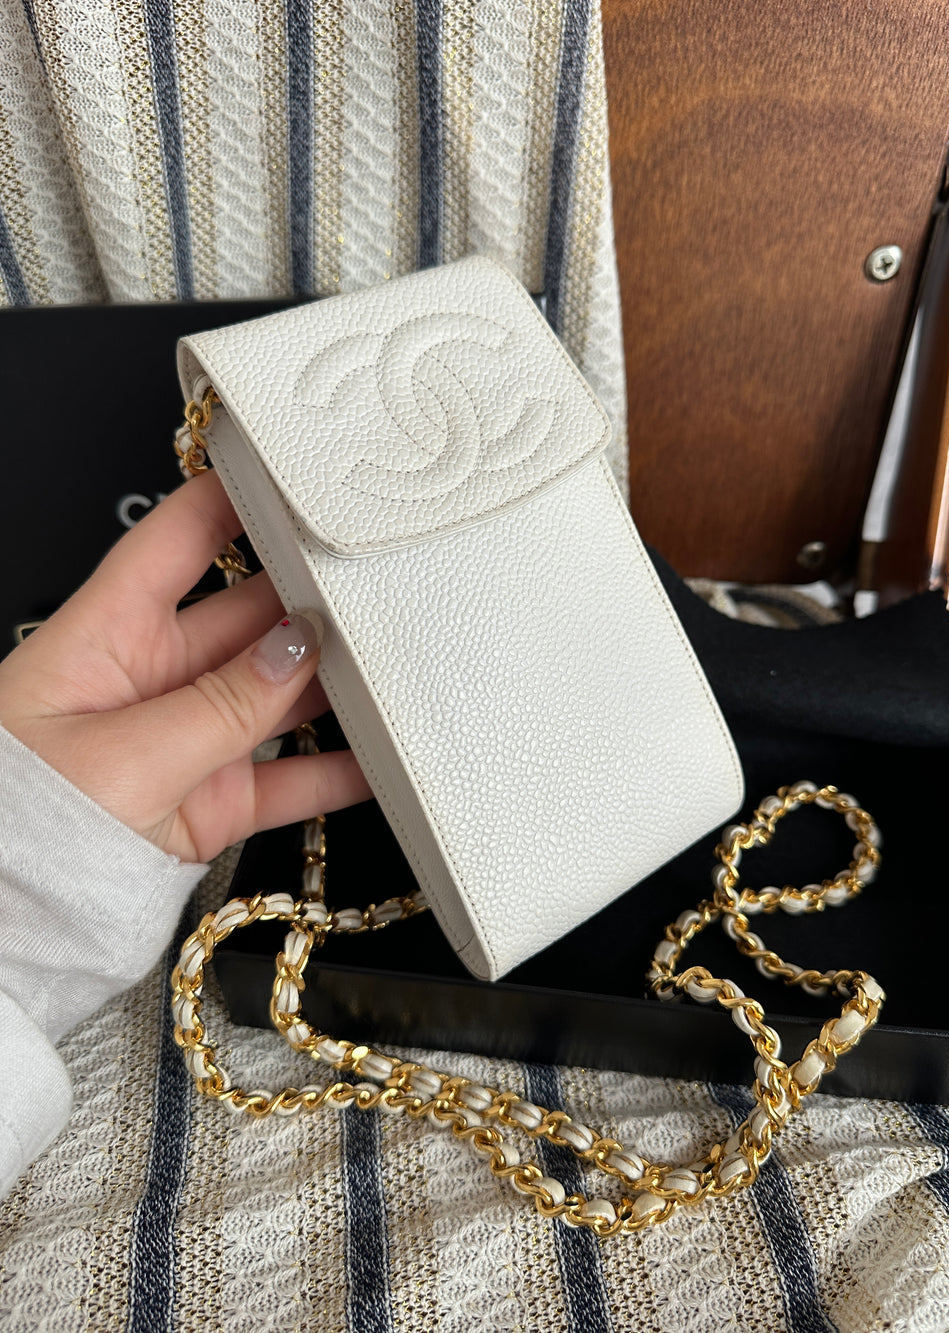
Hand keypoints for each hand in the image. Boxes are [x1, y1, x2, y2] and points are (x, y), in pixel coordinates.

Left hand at [0, 470, 370, 861]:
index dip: (236, 496)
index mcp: (106, 634)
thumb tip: (300, 648)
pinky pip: (291, 776)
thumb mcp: (123, 757)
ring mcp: (188, 740)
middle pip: (250, 615)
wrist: (16, 928)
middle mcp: (153, 677)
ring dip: (337, 685)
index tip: (301, 475)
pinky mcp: (215, 802)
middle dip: (310, 598)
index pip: (179, 538)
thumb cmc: (23, 827)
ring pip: (280, 694)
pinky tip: (384, 757)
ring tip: (398, 664)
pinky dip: (340, 771)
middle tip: (376, 584)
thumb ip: (222, 704)